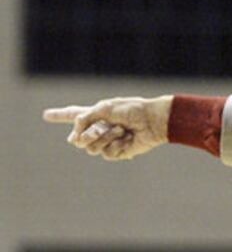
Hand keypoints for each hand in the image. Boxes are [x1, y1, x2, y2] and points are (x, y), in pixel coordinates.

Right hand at [43, 95, 172, 160]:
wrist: (153, 120)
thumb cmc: (132, 110)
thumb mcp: (105, 108)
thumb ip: (84, 119)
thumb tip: (73, 138)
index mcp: (97, 114)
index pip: (74, 115)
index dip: (60, 115)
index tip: (47, 115)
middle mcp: (100, 128)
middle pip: (79, 139)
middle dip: (90, 133)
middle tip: (105, 127)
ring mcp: (108, 140)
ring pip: (91, 149)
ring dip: (106, 138)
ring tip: (121, 130)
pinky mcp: (118, 151)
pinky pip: (107, 154)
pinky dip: (117, 145)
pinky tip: (128, 139)